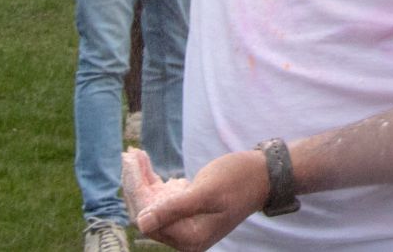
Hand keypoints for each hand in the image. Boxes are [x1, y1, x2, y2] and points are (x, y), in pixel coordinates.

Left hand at [128, 146, 268, 251]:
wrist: (263, 175)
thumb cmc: (238, 180)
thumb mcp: (205, 192)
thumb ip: (174, 209)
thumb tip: (141, 223)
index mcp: (189, 238)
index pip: (149, 217)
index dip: (136, 189)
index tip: (130, 160)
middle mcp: (185, 237)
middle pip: (147, 212)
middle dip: (136, 183)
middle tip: (129, 153)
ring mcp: (186, 225)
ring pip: (152, 204)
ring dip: (142, 180)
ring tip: (134, 154)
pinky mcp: (189, 212)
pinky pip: (163, 199)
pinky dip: (154, 181)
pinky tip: (148, 165)